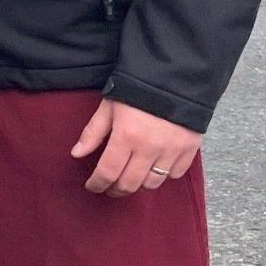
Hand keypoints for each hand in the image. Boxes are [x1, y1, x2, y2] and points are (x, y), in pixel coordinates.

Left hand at [71, 97, 202, 197]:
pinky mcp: (189, 148)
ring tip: (131, 176)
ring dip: (139, 184)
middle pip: (129, 184)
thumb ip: (93, 132)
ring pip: (152, 183)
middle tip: (109, 187)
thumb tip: (76, 154)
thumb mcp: (110, 106)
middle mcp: (149, 147)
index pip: (108, 173)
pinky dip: (164, 175)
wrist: (177, 75)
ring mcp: (171, 149)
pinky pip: (175, 174)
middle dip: (115, 189)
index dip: (97, 184)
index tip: (92, 186)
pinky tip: (155, 166)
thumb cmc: (138, 88)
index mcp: (126, 136)